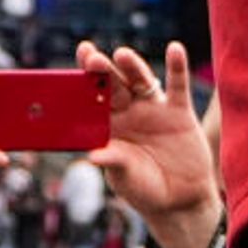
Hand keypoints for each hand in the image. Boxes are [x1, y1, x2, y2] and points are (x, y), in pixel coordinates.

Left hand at [81, 41, 216, 247]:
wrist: (180, 199)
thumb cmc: (145, 190)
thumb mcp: (126, 179)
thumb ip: (115, 162)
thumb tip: (94, 155)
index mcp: (108, 128)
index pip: (91, 100)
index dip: (81, 83)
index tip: (67, 70)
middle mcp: (128, 114)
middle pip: (113, 86)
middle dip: (102, 71)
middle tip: (91, 57)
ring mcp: (154, 110)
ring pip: (140, 82)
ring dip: (132, 67)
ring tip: (122, 55)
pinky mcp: (180, 112)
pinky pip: (177, 86)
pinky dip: (177, 66)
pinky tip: (175, 48)